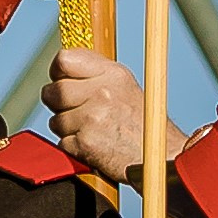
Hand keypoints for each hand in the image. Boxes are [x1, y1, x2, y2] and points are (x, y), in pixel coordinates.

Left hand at [46, 48, 173, 185]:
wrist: (163, 157)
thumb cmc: (143, 124)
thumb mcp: (125, 87)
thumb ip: (95, 75)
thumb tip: (61, 69)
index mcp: (113, 74)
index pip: (64, 60)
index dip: (57, 73)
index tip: (61, 81)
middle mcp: (103, 92)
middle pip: (54, 91)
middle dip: (57, 104)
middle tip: (75, 112)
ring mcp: (93, 118)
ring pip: (55, 120)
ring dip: (67, 129)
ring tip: (93, 131)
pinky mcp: (86, 143)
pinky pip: (62, 142)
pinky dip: (74, 147)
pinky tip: (94, 145)